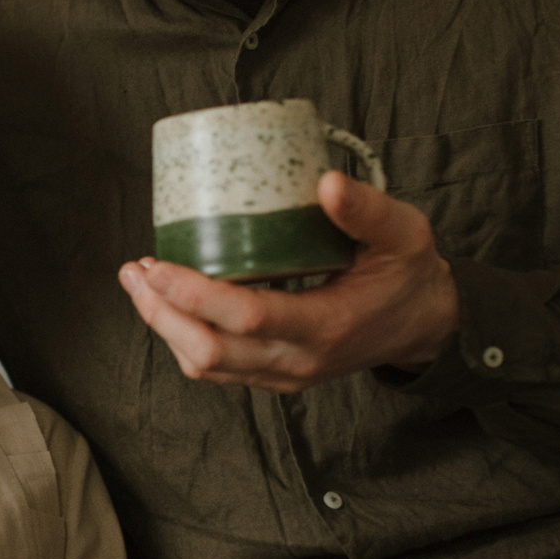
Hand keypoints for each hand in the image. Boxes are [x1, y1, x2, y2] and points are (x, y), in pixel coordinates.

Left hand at [119, 170, 458, 392]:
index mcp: (325, 326)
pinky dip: (184, 339)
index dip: (194, 294)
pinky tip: (168, 305)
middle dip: (161, 313)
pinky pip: (218, 369)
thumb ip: (367, 209)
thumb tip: (326, 182)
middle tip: (135, 270)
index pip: (245, 318)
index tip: (157, 265)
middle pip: (209, 351)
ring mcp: (284, 375)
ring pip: (206, 366)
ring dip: (165, 326)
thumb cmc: (408, 273)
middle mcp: (298, 360)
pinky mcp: (274, 376)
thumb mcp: (403, 233)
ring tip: (139, 282)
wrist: (424, 324)